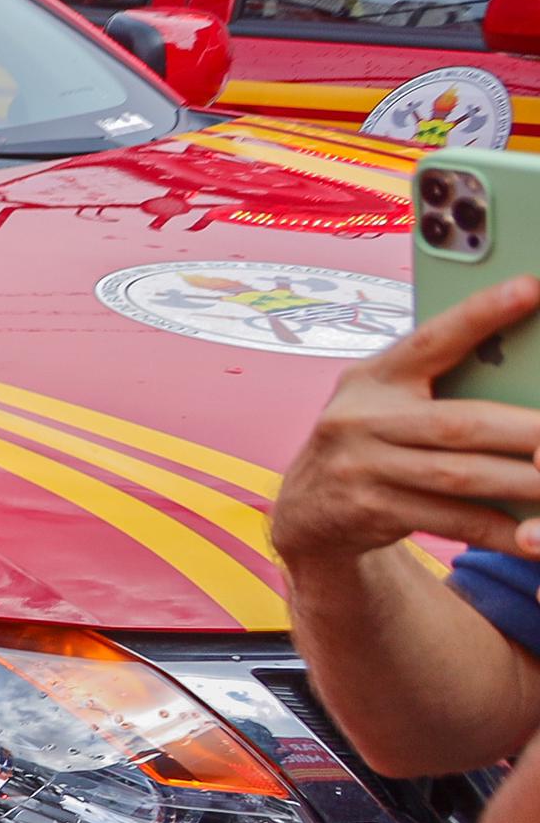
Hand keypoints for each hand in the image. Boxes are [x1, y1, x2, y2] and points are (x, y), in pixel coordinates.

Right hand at [271, 276, 539, 564]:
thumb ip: (436, 386)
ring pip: (458, 476)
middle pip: (458, 424)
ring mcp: (360, 468)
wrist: (305, 510)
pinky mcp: (368, 511)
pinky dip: (496, 528)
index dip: (480, 314)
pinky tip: (531, 534)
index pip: (431, 339)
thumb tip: (524, 378)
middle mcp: (360, 419)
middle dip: (526, 430)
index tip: (531, 288)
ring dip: (523, 482)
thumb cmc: (371, 441)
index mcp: (372, 377)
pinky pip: (448, 520)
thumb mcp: (386, 403)